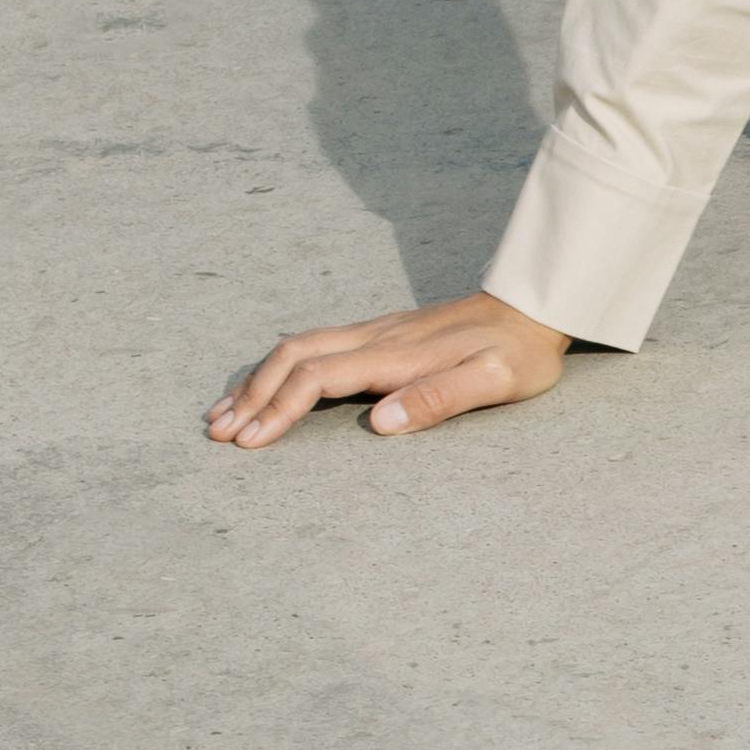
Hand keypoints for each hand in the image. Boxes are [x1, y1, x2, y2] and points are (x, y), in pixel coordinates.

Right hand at [209, 294, 569, 449]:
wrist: (533, 308)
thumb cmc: (518, 354)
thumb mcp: (493, 382)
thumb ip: (438, 399)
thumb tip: (379, 423)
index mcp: (395, 355)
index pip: (318, 378)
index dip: (279, 409)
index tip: (250, 441)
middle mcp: (375, 338)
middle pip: (292, 358)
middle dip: (250, 395)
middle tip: (216, 433)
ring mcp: (374, 334)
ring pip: (296, 349)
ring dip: (257, 381)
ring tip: (225, 414)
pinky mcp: (380, 336)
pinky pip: (314, 349)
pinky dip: (279, 370)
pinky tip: (266, 388)